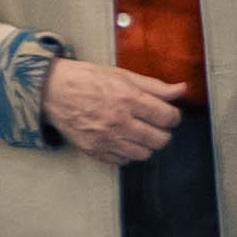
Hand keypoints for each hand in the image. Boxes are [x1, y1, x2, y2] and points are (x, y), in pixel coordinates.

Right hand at [41, 60, 188, 163]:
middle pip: (159, 140)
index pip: (167, 117)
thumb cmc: (88, 80)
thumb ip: (156, 86)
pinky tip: (123, 140)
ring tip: (139, 132)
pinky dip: (127, 153)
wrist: (53, 91)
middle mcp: (118, 121)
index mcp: (128, 99)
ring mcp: (105, 139)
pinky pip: (123, 161)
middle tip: (156, 125)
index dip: (173, 117)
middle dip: (163, 133)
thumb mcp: (123, 75)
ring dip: (146, 145)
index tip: (169, 115)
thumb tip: (182, 89)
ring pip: (144, 154)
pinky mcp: (94, 150)